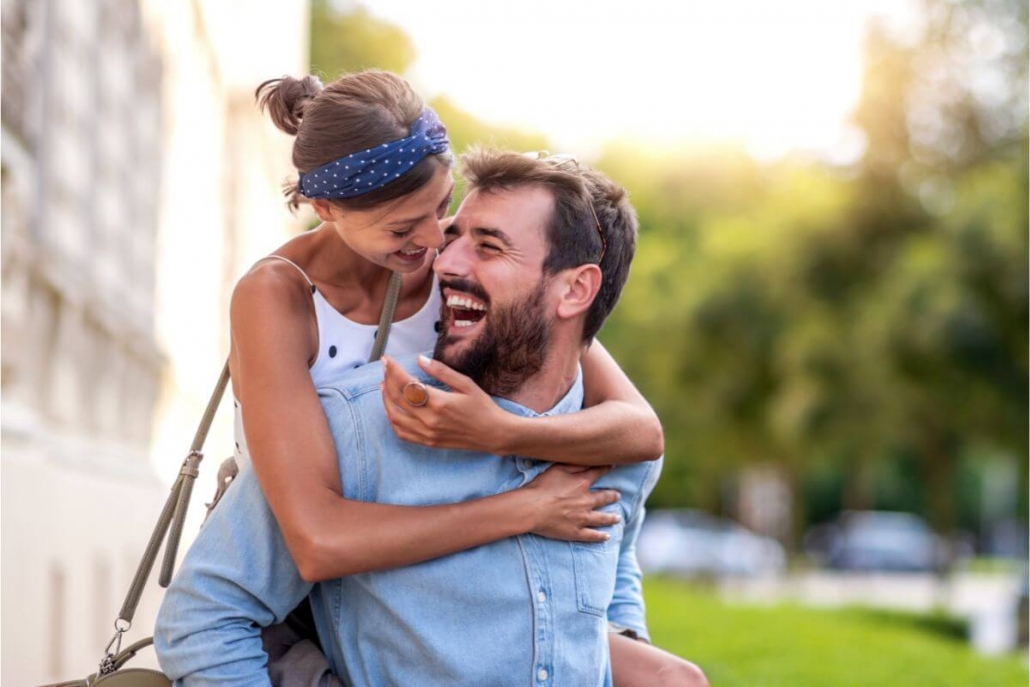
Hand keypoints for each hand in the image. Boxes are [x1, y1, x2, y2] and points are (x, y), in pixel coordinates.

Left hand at [381, 354, 510, 452]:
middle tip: (385, 368)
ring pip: (395, 416)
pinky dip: (392, 420)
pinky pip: (402, 433)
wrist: (494, 434)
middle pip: (397, 398)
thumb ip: (441, 371)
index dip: (393, 370)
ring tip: (384, 386)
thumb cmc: (483, 407)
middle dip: (387, 380)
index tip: (387, 359)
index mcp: (439, 402)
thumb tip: (419, 360)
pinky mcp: (428, 442)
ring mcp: (427, 433)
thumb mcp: (466, 384)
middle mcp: (429, 420)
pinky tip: (392, 409)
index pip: (406, 383)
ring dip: (386, 400)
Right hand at [521, 464, 620, 542]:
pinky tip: (607, 536)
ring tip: (618, 517)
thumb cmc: (541, 486)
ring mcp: (582, 518)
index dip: (606, 468)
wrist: (531, 508)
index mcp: (582, 483)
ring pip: (602, 518)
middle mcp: (586, 501)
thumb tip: (589, 460)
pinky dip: (600, 536)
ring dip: (611, 517)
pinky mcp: (575, 532)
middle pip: (604, 497)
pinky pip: (592, 535)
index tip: (613, 466)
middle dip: (612, 496)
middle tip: (618, 496)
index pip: (598, 473)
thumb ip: (574, 464)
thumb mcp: (557, 468)